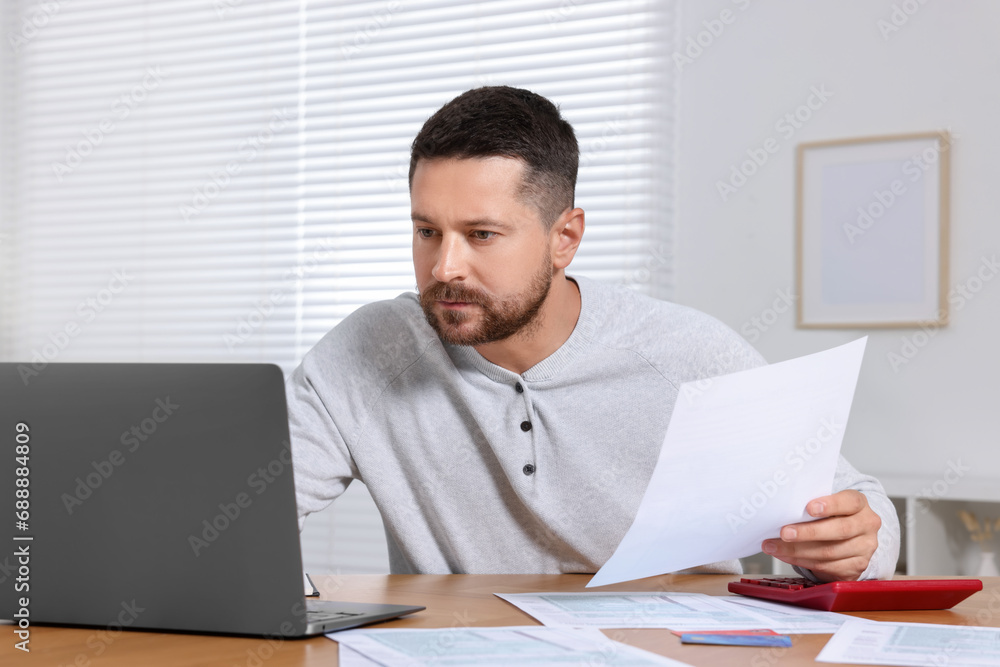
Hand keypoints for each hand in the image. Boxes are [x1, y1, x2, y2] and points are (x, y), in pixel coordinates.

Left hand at [761, 490, 880, 581]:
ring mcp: (864, 549)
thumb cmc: (832, 515)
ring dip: (797, 551)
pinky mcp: (856, 567)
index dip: (830, 504)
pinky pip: (826, 567)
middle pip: (839, 530)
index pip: (849, 502)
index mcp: (859, 504)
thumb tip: (782, 509)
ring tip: (774, 546)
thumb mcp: (828, 504)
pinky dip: (802, 562)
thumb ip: (813, 504)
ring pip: (829, 552)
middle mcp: (866, 526)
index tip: (809, 507)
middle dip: (807, 533)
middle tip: (784, 533)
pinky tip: (786, 556)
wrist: (850, 537)